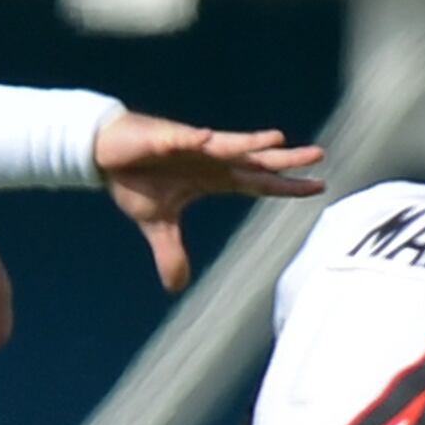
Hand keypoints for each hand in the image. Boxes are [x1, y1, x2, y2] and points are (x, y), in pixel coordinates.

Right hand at [95, 117, 325, 291]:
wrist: (105, 152)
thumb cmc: (135, 178)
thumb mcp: (156, 224)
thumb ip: (171, 253)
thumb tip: (177, 288)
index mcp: (214, 177)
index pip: (259, 182)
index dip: (287, 186)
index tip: (319, 186)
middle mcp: (211, 158)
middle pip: (255, 159)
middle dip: (285, 160)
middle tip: (319, 156)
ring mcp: (190, 145)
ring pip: (228, 143)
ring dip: (250, 143)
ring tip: (277, 140)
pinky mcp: (164, 136)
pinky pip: (181, 138)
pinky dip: (192, 139)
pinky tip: (204, 138)